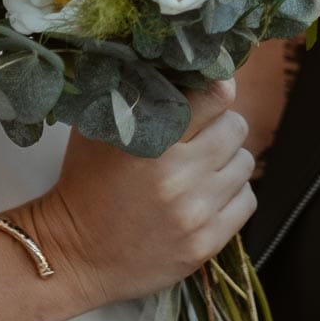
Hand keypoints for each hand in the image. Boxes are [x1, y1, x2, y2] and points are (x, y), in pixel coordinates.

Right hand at [20, 79, 253, 307]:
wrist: (73, 256)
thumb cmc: (85, 186)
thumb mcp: (99, 130)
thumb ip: (134, 95)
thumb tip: (170, 63)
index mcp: (152, 141)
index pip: (217, 96)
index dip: (218, 87)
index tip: (213, 88)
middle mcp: (179, 177)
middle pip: (236, 128)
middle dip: (221, 125)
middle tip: (202, 133)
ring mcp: (196, 213)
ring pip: (245, 164)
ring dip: (227, 160)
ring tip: (202, 166)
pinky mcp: (206, 244)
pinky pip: (246, 201)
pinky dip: (232, 194)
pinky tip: (208, 195)